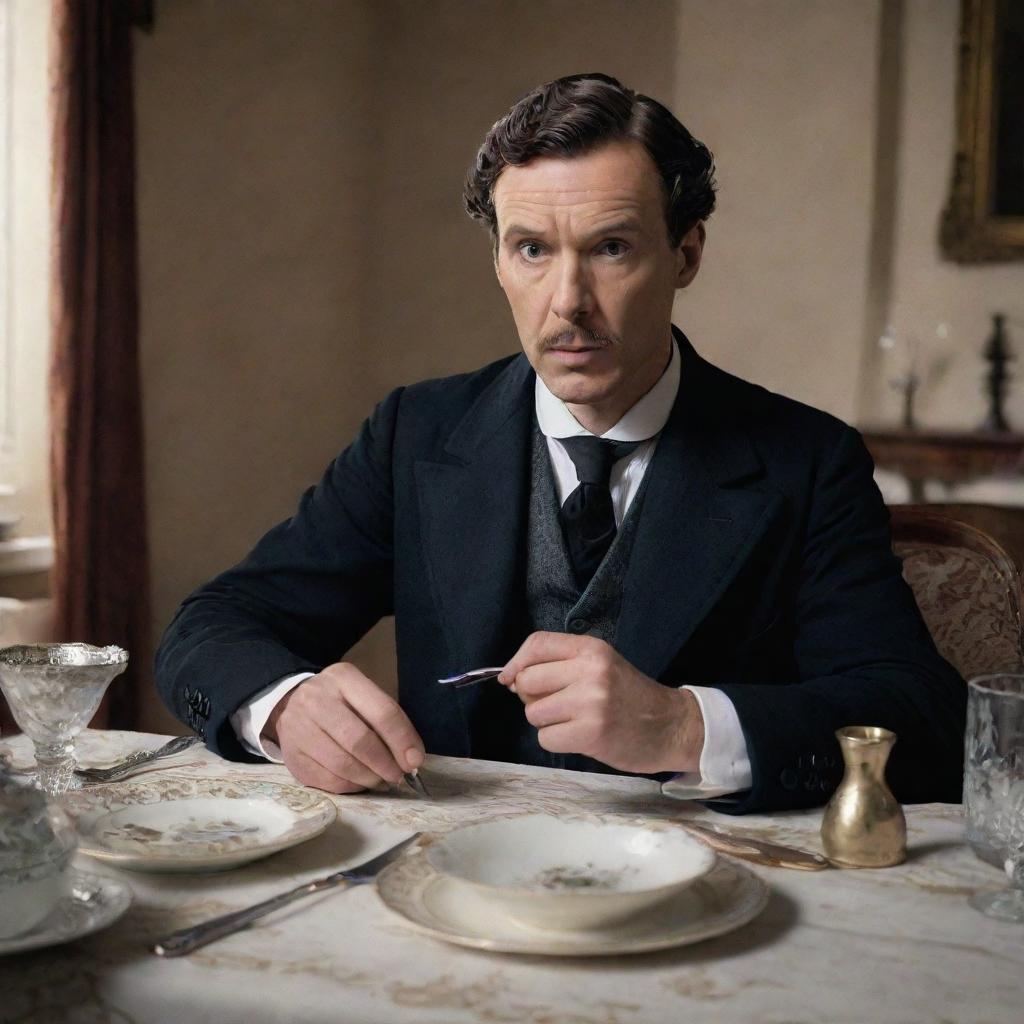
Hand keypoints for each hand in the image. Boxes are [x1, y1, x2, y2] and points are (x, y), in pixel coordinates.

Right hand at [263, 662, 423, 793]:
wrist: (289, 704)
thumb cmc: (339, 702)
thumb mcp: (363, 696)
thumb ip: (388, 721)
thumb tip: (412, 759)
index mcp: (344, 679)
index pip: (382, 711)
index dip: (402, 740)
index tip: (414, 760)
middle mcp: (316, 700)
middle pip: (359, 740)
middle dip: (385, 764)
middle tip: (397, 775)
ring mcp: (298, 728)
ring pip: (342, 764)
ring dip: (368, 778)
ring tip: (380, 780)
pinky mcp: (291, 756)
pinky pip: (327, 781)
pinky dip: (350, 787)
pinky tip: (359, 782)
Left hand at [498, 632, 704, 773]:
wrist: (671, 725)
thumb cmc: (629, 696)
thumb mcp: (601, 665)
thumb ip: (561, 664)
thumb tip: (510, 678)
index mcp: (592, 649)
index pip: (537, 644)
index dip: (516, 663)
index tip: (509, 678)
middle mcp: (590, 671)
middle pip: (527, 681)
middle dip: (532, 697)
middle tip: (558, 704)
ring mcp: (591, 703)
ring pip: (533, 713)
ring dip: (547, 722)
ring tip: (575, 720)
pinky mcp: (591, 733)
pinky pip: (546, 738)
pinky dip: (557, 741)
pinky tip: (581, 736)